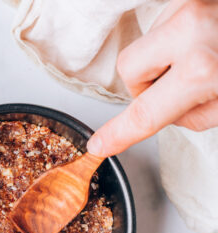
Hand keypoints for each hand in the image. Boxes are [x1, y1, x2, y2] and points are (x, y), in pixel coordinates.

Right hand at [87, 0, 217, 156]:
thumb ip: (195, 115)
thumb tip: (166, 113)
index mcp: (203, 69)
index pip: (145, 113)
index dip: (119, 133)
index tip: (100, 144)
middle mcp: (189, 31)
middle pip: (129, 69)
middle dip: (144, 83)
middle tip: (177, 86)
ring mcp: (189, 6)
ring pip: (146, 44)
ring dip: (165, 57)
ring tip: (206, 54)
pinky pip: (166, 23)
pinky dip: (179, 37)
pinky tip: (208, 36)